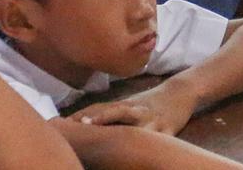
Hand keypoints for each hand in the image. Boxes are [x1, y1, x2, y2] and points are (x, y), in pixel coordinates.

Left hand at [71, 84, 194, 134]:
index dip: (82, 114)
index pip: (99, 108)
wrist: (179, 92)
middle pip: (114, 111)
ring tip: (109, 135)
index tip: (62, 122)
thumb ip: (110, 115)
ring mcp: (151, 118)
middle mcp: (135, 110)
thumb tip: (84, 125)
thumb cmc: (149, 104)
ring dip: (121, 127)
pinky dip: (153, 143)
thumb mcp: (129, 106)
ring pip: (134, 122)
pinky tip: (146, 149)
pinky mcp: (168, 128)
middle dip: (98, 117)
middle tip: (81, 124)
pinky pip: (159, 138)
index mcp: (123, 105)